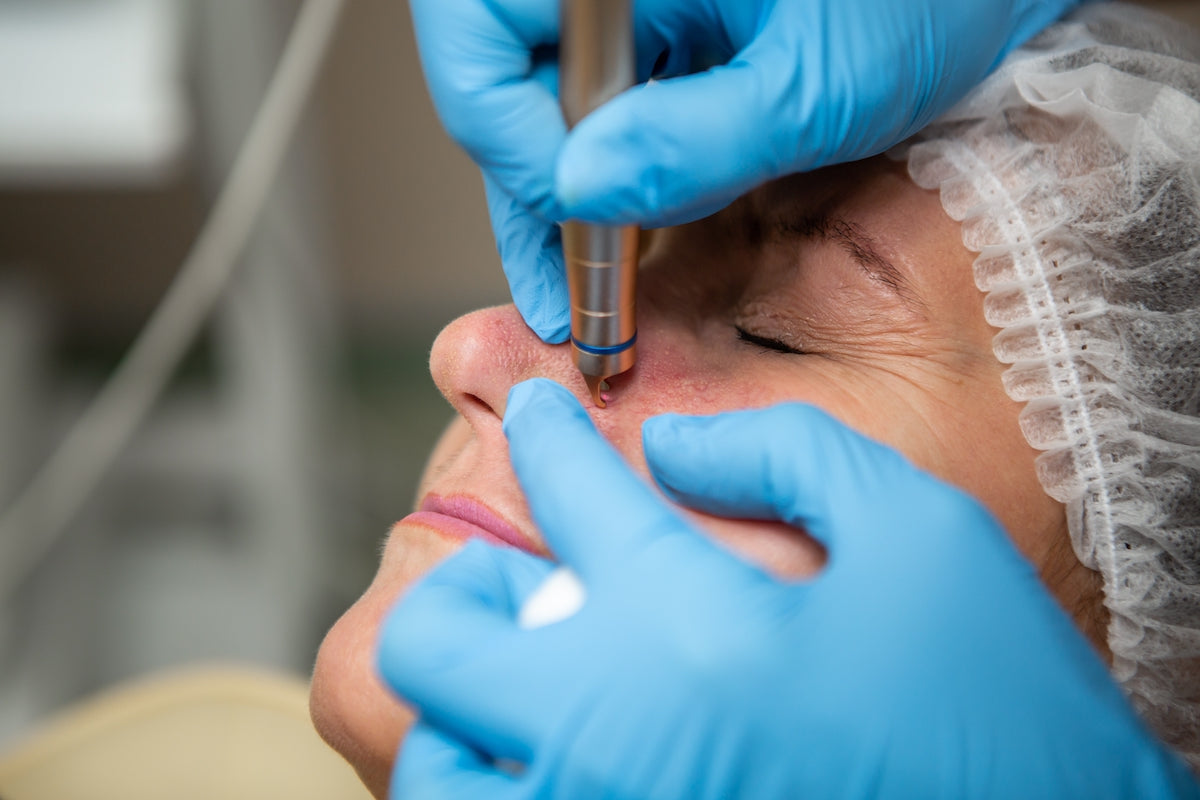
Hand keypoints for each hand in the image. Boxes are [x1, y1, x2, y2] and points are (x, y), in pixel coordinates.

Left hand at [378, 378, 1197, 798]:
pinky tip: (566, 758)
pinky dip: (499, 782)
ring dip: (462, 702)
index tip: (538, 417)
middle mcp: (605, 737)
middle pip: (436, 637)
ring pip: (437, 763)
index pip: (569, 491)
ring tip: (532, 682)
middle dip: (467, 583)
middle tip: (524, 574)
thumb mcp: (925, 542)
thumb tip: (677, 447)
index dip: (547, 435)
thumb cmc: (999, 715)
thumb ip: (786, 455)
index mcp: (687, 626)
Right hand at [408, 0, 1081, 340]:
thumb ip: (695, 140)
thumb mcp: (815, 84)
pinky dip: (607, 178)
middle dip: (533, 189)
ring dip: (567, 199)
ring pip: (542, 104)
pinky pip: (596, 110)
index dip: (509, 132)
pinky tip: (624, 239)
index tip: (576, 210)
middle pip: (502, 75)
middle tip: (566, 293)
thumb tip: (581, 189)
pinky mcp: (659, 33)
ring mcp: (631, 4)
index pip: (485, 31)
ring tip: (592, 295)